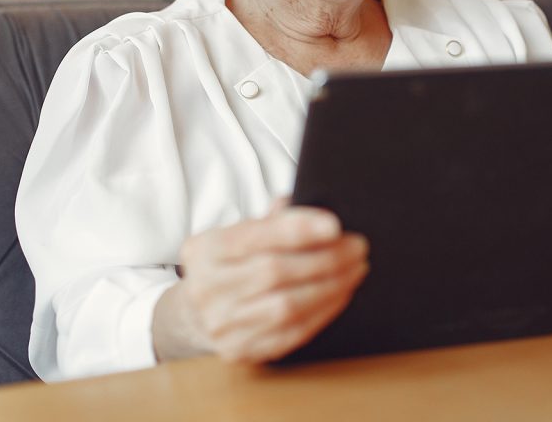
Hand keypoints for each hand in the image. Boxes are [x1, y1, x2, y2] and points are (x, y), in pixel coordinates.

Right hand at [153, 205, 368, 362]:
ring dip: (331, 286)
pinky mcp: (240, 350)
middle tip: (358, 247)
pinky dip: (323, 312)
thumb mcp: (237, 232)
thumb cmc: (228, 262)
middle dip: (326, 258)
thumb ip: (271, 218)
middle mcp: (208, 288)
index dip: (299, 229)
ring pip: (287, 306)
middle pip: (276, 272)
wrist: (193, 312)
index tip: (335, 225)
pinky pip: (291, 333)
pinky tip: (341, 293)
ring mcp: (222, 324)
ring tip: (356, 269)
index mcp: (207, 249)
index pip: (257, 236)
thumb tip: (306, 201)